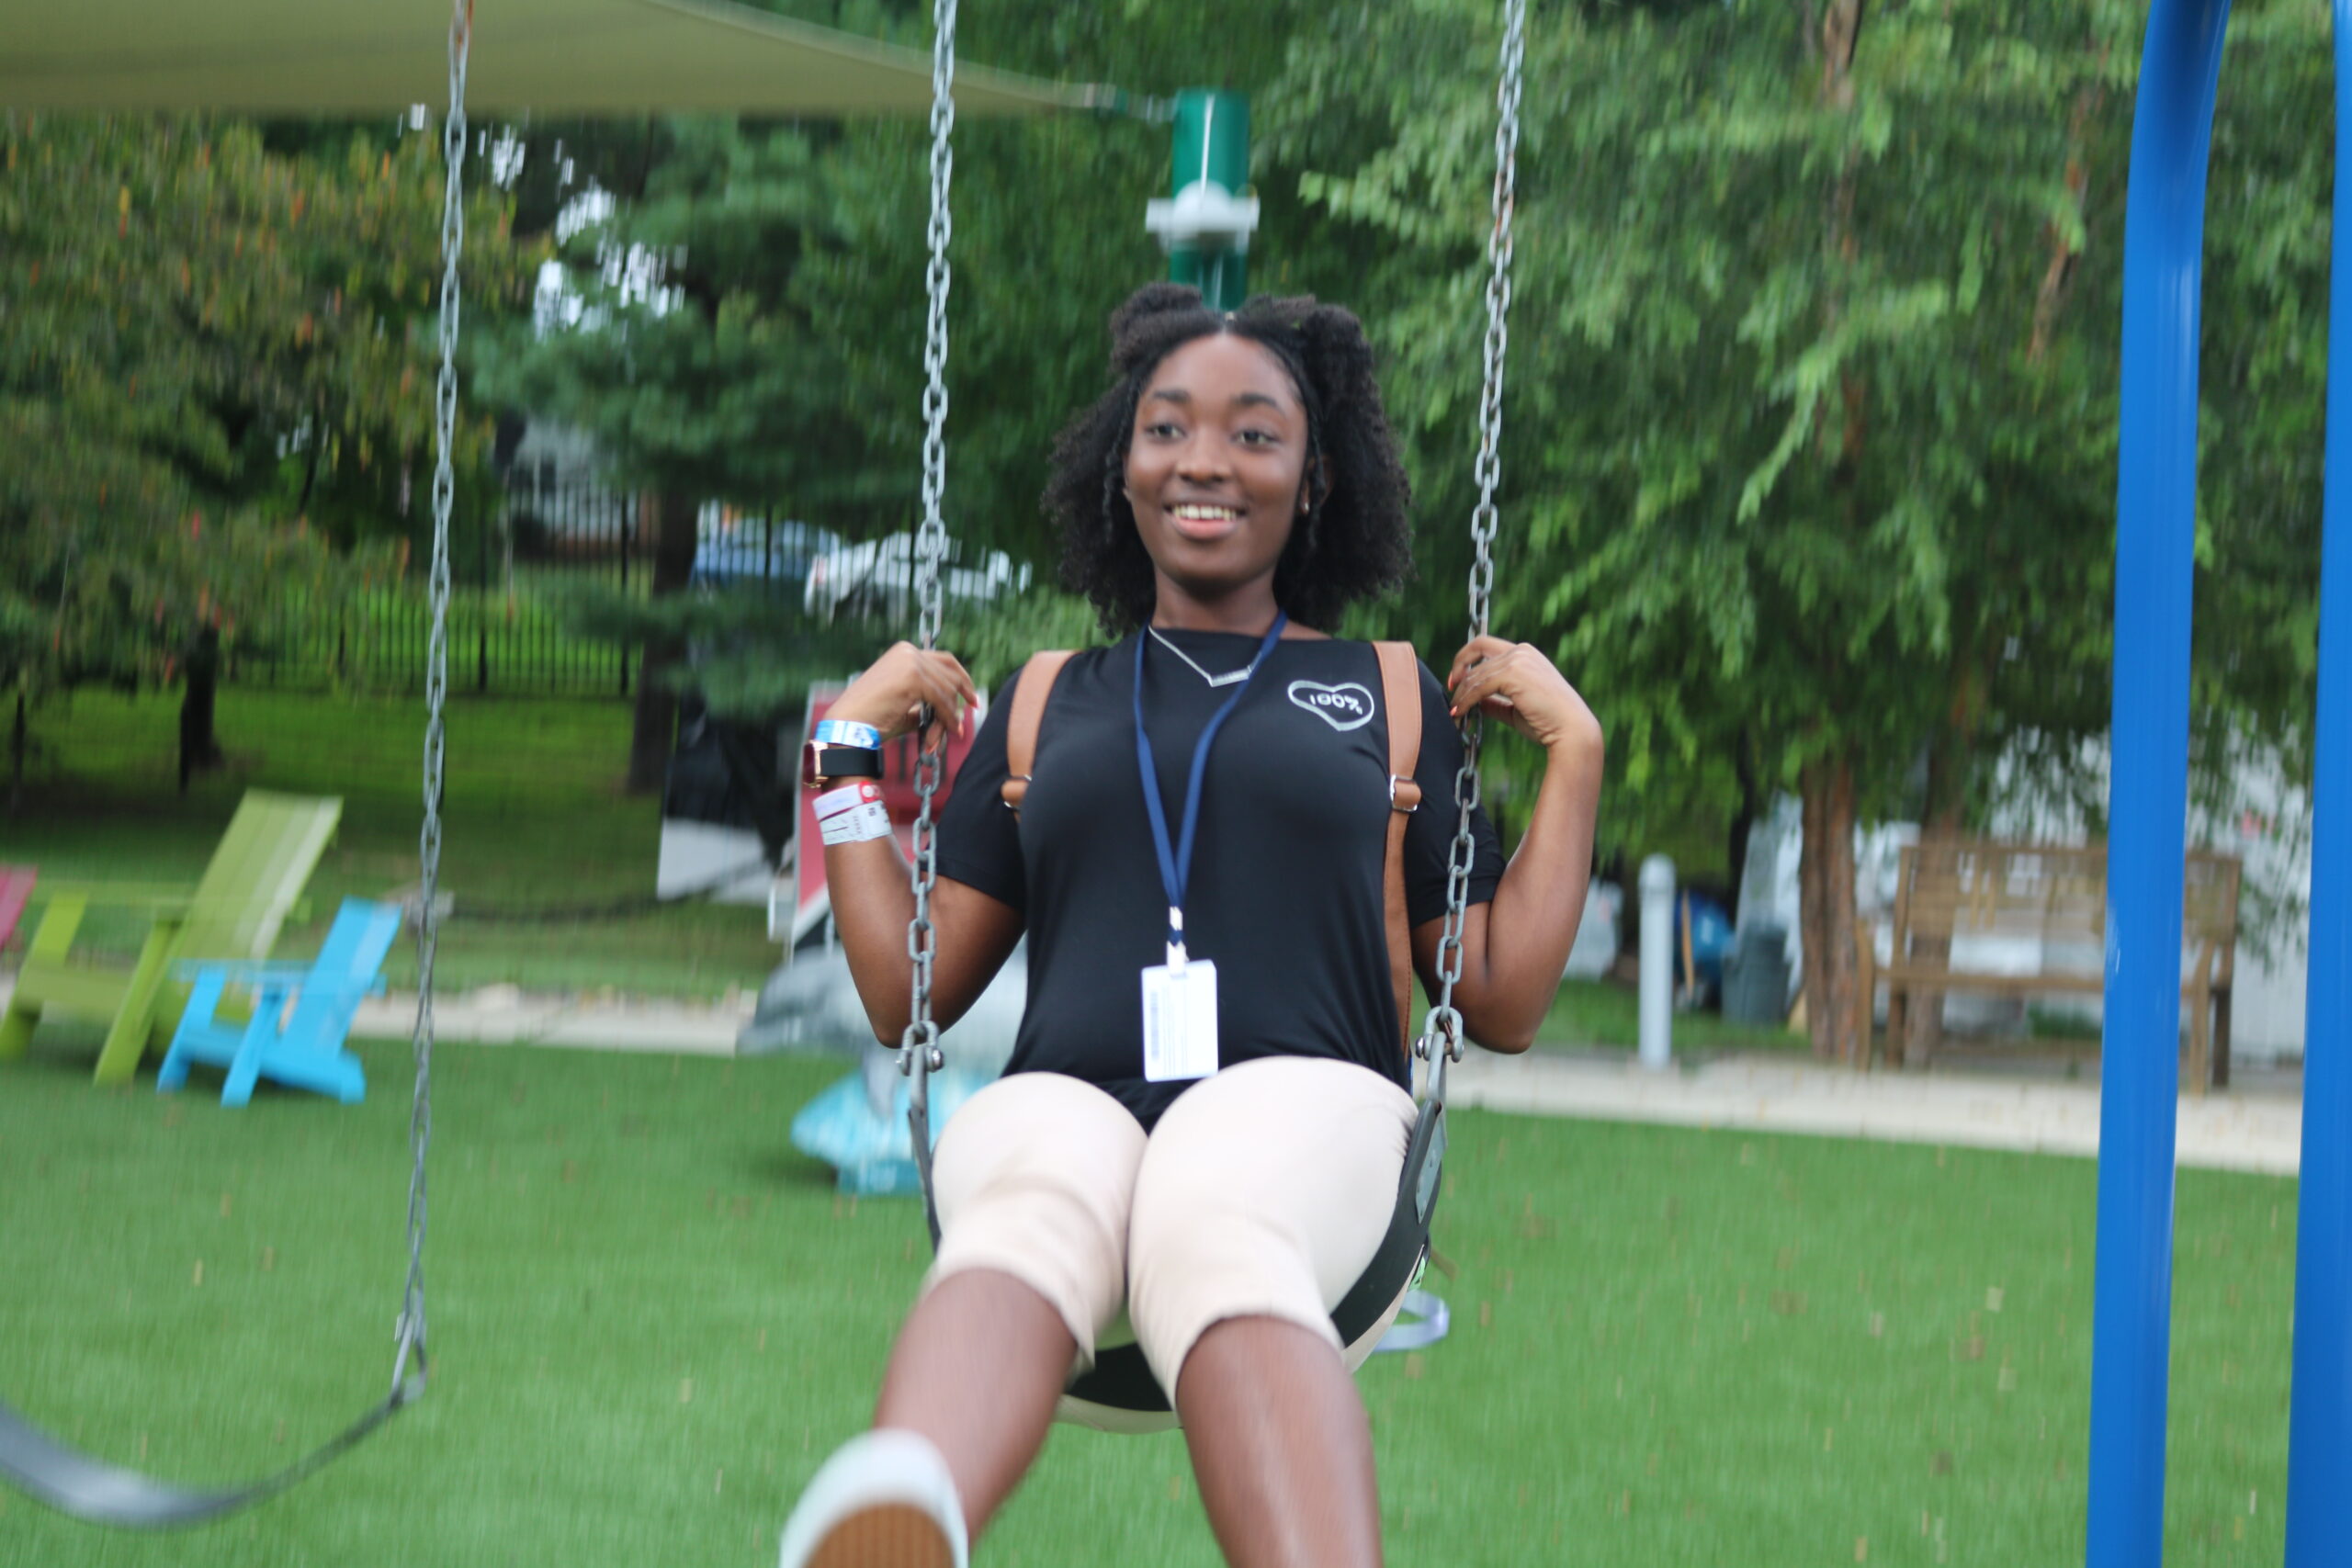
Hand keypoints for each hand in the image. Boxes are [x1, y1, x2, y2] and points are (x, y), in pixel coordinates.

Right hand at [830, 642, 978, 748]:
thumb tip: (951, 710)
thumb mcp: (905, 703)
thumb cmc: (873, 719)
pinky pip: (942, 700)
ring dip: (950, 714)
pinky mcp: (913, 677)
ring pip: (948, 688)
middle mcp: (908, 651)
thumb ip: (927, 700)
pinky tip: (950, 730)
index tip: (971, 697)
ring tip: (951, 733)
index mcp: (903, 652)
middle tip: (971, 712)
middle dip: (961, 696)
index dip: (961, 678)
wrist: (849, 725)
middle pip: (950, 672)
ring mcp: (910, 662)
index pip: (944, 660)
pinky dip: (948, 717)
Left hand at [1444, 636, 1601, 756]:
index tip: (1456, 679)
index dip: (1466, 658)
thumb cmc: (1548, 722)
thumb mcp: (1515, 707)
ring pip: (1475, 674)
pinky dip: (1466, 700)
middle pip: (1476, 653)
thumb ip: (1495, 700)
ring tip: (1455, 713)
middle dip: (1458, 671)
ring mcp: (1518, 660)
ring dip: (1461, 694)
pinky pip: (1478, 686)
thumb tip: (1473, 702)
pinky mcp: (1512, 674)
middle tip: (1450, 692)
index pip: (1485, 645)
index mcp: (1525, 654)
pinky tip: (1461, 713)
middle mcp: (1521, 652)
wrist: (1571, 730)